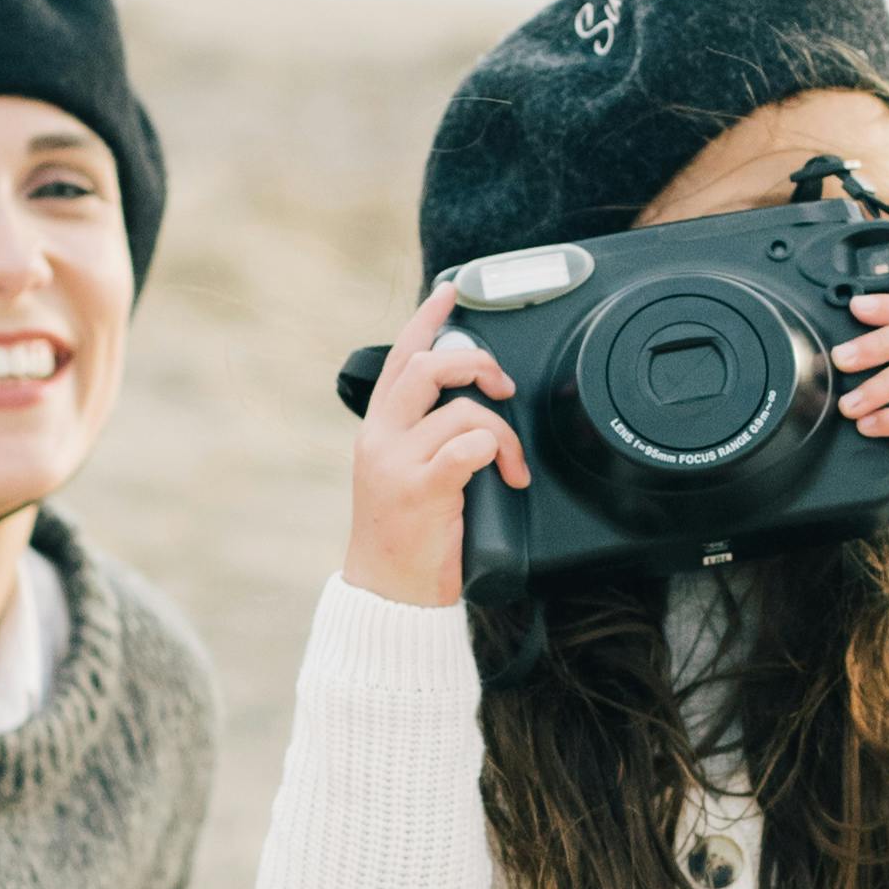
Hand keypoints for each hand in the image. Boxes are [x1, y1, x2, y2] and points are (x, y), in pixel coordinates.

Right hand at [342, 286, 530, 606]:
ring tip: (511, 463)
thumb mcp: (401, 476)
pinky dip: (496, 453)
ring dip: (502, 431)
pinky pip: (468, 448)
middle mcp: (381, 439)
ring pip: (461, 411)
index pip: (401, 359)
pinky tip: (504, 476)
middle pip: (430, 368)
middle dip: (477, 365)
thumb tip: (468, 408)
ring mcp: (398, 463)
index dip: (428, 321)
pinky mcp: (421, 490)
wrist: (388, 596)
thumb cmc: (405, 540)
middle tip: (502, 386)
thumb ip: (421, 438)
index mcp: (377, 430)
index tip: (452, 292)